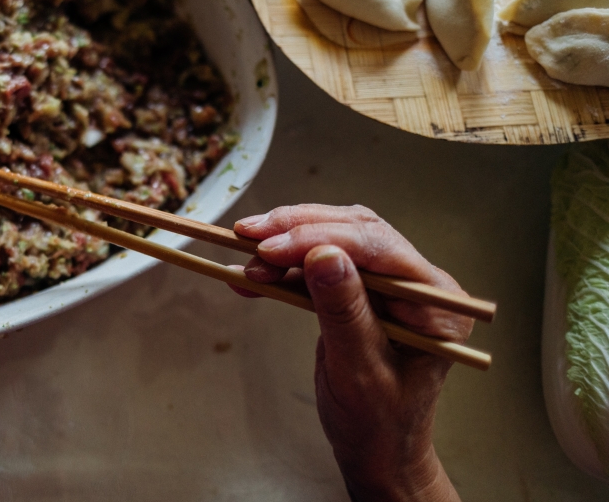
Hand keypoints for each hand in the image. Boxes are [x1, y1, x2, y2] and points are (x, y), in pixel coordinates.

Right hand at [232, 205, 471, 501]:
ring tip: (246, 262)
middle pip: (354, 232)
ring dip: (284, 247)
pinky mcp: (358, 289)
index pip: (378, 248)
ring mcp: (387, 284)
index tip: (273, 247)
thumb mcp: (359, 370)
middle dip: (297, 232)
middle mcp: (416, 283)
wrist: (375, 449)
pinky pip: (317, 265)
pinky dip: (282, 268)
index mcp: (436, 301)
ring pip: (331, 241)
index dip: (322, 238)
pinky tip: (251, 275)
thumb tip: (324, 255)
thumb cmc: (378, 422)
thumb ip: (344, 311)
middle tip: (250, 237)